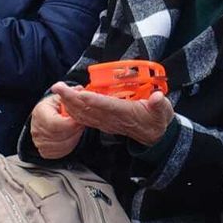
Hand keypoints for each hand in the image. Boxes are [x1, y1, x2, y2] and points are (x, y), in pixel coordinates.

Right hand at [30, 93, 85, 158]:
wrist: (45, 117)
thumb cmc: (55, 106)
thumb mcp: (60, 96)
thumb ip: (70, 93)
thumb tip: (79, 89)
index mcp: (40, 112)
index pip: (55, 124)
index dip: (70, 124)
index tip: (79, 121)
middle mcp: (36, 128)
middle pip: (58, 136)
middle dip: (73, 132)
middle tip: (81, 126)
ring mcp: (38, 141)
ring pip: (60, 146)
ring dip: (73, 139)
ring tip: (78, 131)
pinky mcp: (43, 151)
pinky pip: (59, 153)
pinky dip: (69, 147)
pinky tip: (72, 138)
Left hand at [49, 80, 173, 145]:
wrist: (153, 135)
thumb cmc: (157, 118)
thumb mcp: (164, 111)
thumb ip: (160, 104)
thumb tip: (157, 97)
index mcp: (127, 113)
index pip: (108, 106)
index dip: (95, 101)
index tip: (82, 94)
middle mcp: (113, 119)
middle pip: (89, 109)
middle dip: (72, 99)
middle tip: (58, 86)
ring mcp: (106, 123)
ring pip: (83, 114)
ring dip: (69, 103)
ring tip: (58, 90)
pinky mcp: (102, 123)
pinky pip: (84, 118)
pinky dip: (73, 110)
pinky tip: (65, 101)